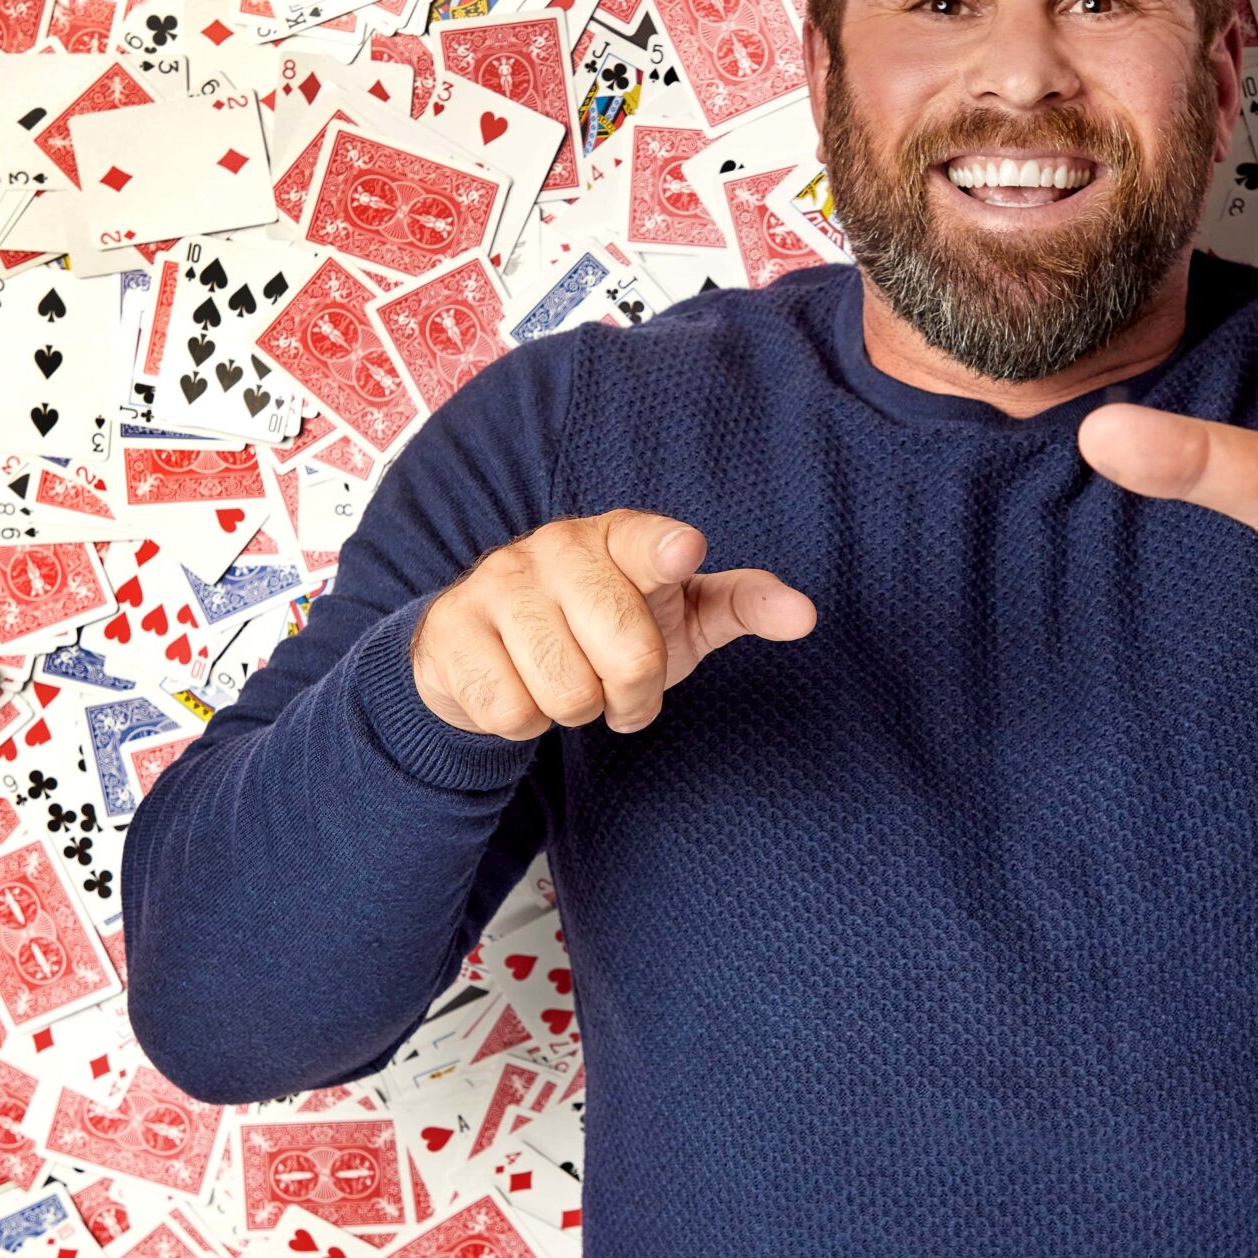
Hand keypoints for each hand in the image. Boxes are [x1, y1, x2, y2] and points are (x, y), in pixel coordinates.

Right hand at [411, 509, 817, 737]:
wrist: (486, 643)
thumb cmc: (602, 624)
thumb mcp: (678, 613)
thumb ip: (741, 605)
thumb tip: (805, 614)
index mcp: (618, 536)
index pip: (647, 540)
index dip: (666, 552)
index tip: (684, 553)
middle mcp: (556, 548)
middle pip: (627, 655)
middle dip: (633, 694)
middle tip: (618, 684)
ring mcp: (499, 586)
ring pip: (568, 693)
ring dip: (578, 710)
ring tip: (569, 684)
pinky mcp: (452, 633)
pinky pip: (513, 713)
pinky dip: (526, 721)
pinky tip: (520, 687)